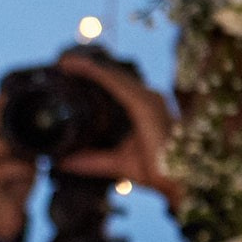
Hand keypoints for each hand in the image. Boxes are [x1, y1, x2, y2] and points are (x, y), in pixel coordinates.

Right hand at [0, 96, 37, 240]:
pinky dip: (23, 167)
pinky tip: (35, 168)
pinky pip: (4, 168)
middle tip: (28, 120)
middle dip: (4, 117)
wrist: (3, 216)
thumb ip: (27, 137)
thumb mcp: (22, 154)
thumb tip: (53, 119)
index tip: (18, 97)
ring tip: (36, 149)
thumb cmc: (14, 181)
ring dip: (17, 144)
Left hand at [51, 53, 183, 206]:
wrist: (180, 180)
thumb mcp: (116, 164)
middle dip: (87, 68)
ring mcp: (148, 99)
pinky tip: (82, 68)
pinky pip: (117, 84)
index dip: (92, 76)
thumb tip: (64, 163)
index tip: (67, 71)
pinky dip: (98, 75)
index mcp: (141, 107)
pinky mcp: (146, 105)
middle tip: (62, 61)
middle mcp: (146, 99)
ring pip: (113, 77)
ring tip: (65, 61)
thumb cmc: (158, 169)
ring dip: (88, 67)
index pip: (114, 87)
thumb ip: (92, 162)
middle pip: (112, 78)